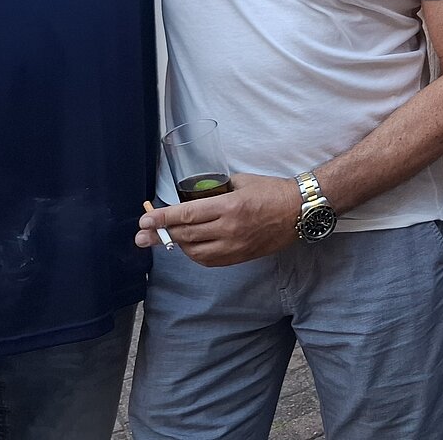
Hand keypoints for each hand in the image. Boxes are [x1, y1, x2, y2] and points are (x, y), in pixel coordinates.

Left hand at [136, 172, 299, 266]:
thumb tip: (194, 198)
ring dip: (178, 244)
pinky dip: (195, 254)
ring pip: (195, 251)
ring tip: (168, 237)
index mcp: (230, 206)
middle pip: (186, 235)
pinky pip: (209, 260)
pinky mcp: (240, 257)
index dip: (162, 219)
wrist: (300, 210)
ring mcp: (235, 246)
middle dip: (161, 234)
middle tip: (143, 234)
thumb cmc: (273, 191)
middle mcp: (230, 229)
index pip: (187, 215)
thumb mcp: (242, 181)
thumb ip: (217, 191)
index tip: (144, 221)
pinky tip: (190, 245)